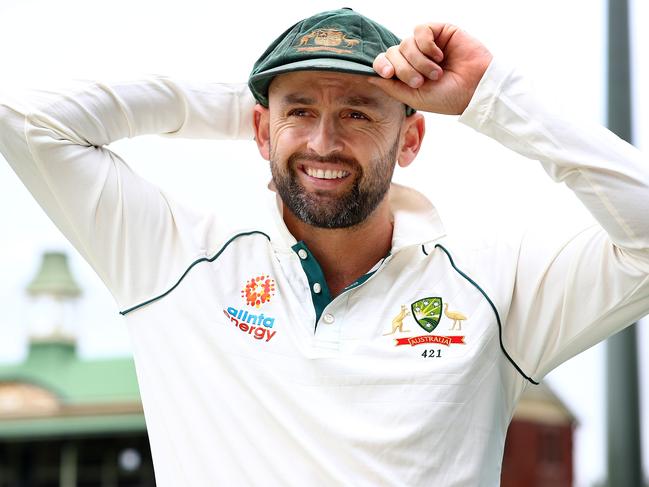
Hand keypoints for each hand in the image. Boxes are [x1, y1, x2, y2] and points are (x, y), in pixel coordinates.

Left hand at [369, 23, 492, 114]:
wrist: (475, 89)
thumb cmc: (447, 98)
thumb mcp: (414, 98)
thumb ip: (391, 87)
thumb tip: (368, 76)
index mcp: (406, 74)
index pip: (384, 62)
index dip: (381, 66)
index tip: (389, 74)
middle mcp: (413, 57)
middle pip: (392, 53)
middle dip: (404, 69)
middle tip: (420, 81)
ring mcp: (425, 44)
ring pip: (405, 43)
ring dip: (419, 61)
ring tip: (436, 72)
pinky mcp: (438, 31)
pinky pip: (419, 30)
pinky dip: (426, 45)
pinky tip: (439, 56)